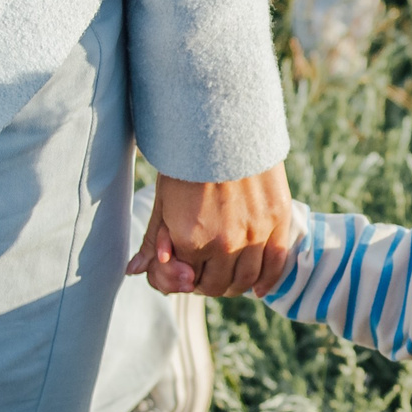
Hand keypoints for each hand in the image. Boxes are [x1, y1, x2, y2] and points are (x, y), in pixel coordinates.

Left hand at [126, 164, 295, 297]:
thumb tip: (134, 271)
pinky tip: (258, 288)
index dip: (183, 275)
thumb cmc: (187, 161)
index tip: (184, 267)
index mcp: (188, 239)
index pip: (185, 280)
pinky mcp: (277, 221)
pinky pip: (275, 265)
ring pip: (244, 281)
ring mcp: (254, 234)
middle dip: (206, 283)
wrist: (221, 124)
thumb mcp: (163, 199)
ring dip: (234, 286)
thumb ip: (153, 240)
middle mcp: (222, 243)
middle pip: (215, 286)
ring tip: (228, 275)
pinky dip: (266, 282)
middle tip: (205, 272)